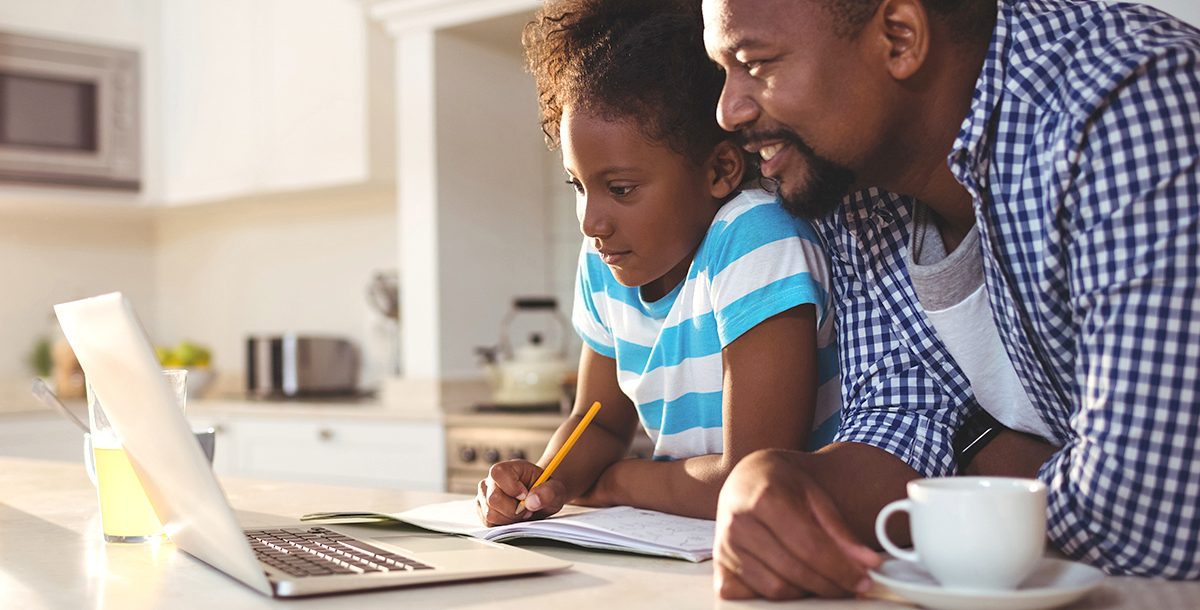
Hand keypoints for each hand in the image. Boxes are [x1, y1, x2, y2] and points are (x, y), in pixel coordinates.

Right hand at [474, 459, 567, 525]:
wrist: (540, 498)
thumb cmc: (545, 491)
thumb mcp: (555, 489)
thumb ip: (548, 492)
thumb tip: (532, 501)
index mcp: (509, 468)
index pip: (499, 473)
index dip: (512, 487)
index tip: (525, 495)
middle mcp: (491, 481)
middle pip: (493, 498)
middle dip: (514, 510)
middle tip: (527, 509)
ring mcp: (484, 496)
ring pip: (490, 514)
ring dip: (509, 519)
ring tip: (521, 513)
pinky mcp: (482, 511)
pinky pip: (488, 523)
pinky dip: (503, 525)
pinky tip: (513, 518)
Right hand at [714, 449, 880, 599]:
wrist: (748, 476)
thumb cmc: (782, 484)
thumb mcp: (816, 496)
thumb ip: (840, 532)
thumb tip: (868, 564)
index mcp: (764, 498)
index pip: (810, 547)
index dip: (840, 569)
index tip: (862, 581)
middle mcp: (739, 522)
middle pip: (793, 571)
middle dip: (829, 584)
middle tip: (850, 586)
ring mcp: (725, 545)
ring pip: (773, 588)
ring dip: (805, 592)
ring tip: (822, 580)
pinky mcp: (719, 563)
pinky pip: (750, 594)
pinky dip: (773, 595)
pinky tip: (790, 581)